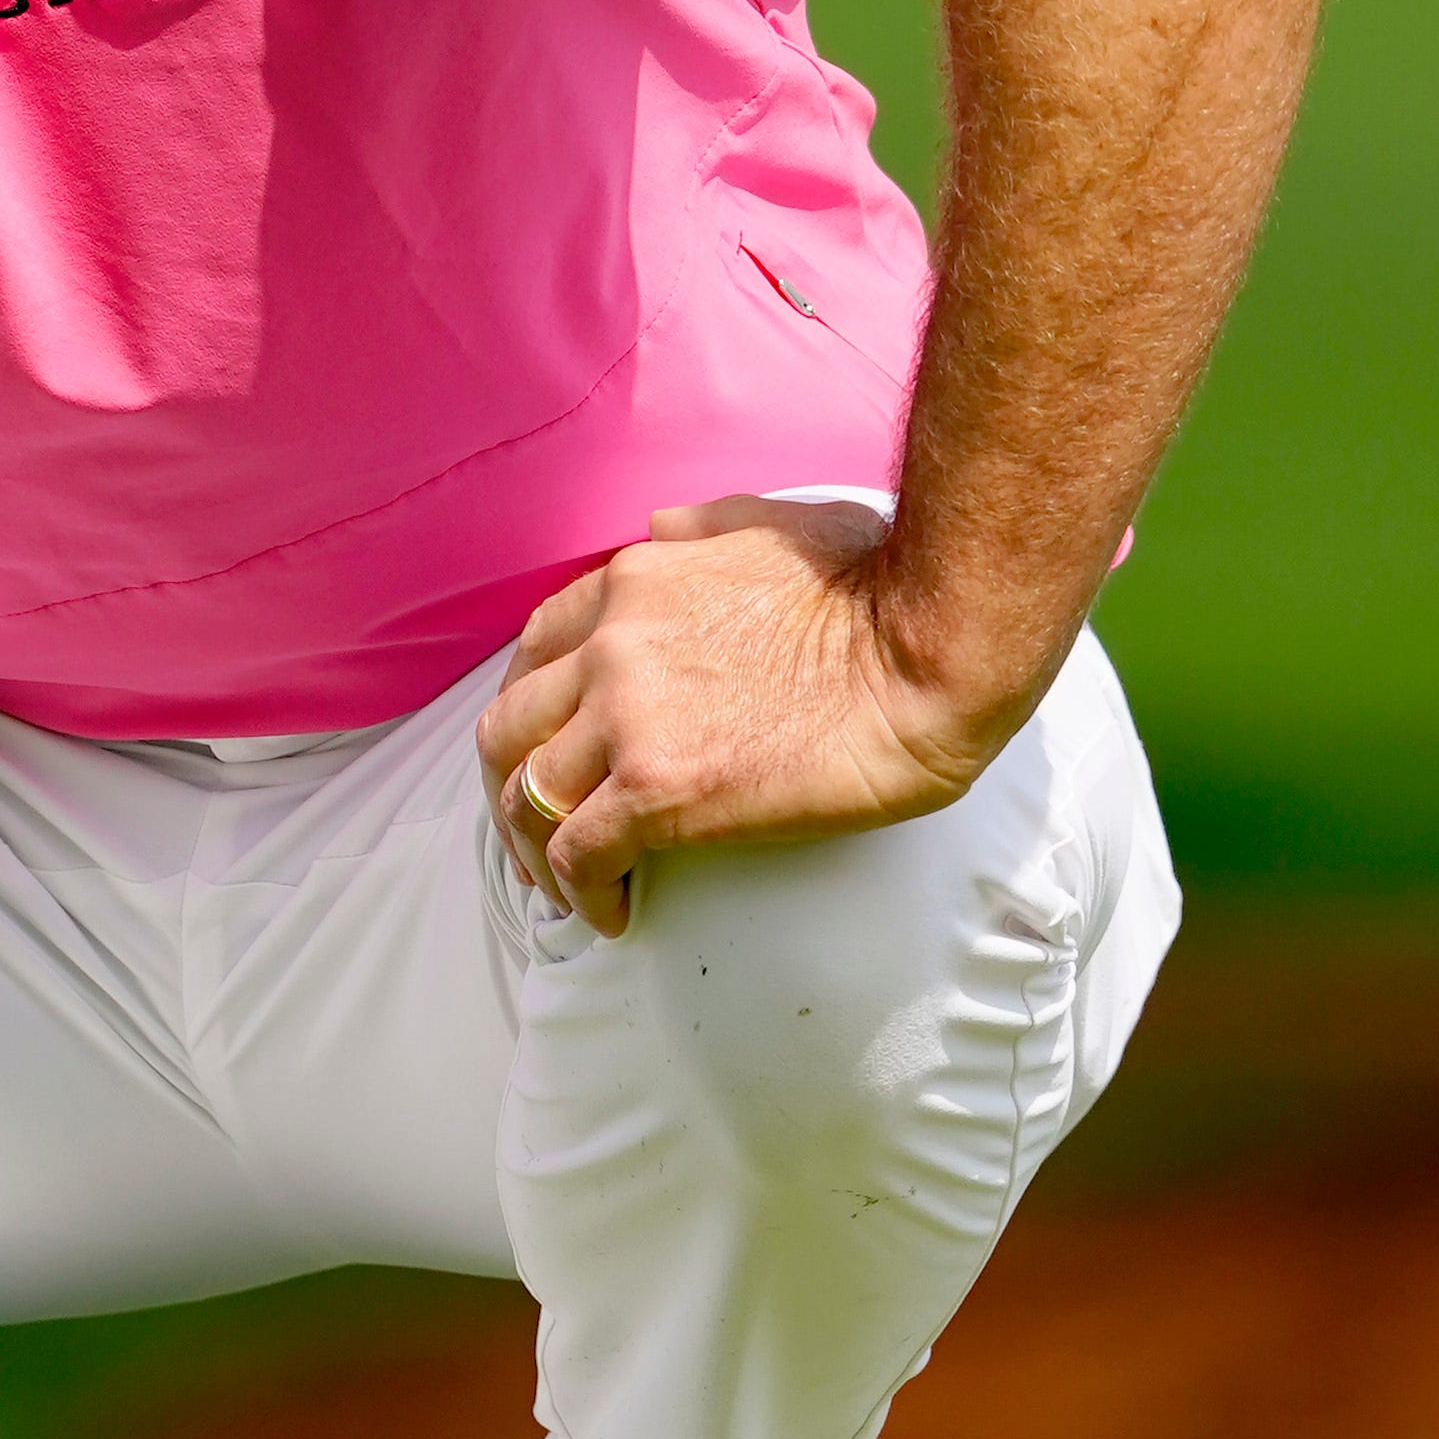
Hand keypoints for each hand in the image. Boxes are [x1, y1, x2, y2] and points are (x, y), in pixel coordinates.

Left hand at [477, 500, 1006, 934]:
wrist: (932, 644)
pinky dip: (580, 892)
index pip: (537, 650)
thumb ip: (706, 528)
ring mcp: (626, 717)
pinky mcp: (657, 788)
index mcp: (636, 581)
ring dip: (534, 850)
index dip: (533, 710)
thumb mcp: (777, 523)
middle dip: (509, 785)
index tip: (555, 752)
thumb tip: (663, 530)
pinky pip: (578, 853)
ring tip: (567, 890)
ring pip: (525, 795)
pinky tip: (612, 915)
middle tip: (541, 834)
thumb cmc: (885, 584)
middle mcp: (611, 643)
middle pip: (507, 726)